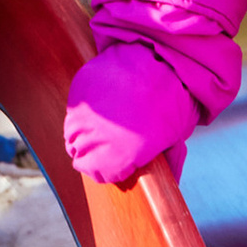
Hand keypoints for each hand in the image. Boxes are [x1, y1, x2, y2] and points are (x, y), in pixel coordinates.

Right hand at [64, 99, 186, 190]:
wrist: (163, 61)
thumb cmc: (172, 104)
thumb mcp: (175, 141)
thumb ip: (167, 166)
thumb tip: (169, 185)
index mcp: (118, 157)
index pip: (95, 173)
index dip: (107, 169)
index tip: (117, 161)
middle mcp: (93, 138)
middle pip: (78, 153)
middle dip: (93, 150)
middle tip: (111, 140)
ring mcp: (82, 113)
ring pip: (71, 131)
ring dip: (84, 130)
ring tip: (105, 121)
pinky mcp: (78, 90)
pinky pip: (74, 108)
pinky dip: (84, 109)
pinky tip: (103, 103)